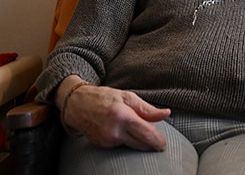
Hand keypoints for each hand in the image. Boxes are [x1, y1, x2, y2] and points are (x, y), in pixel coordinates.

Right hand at [55, 77, 170, 150]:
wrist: (78, 105)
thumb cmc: (104, 97)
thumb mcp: (127, 97)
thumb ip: (147, 109)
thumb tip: (166, 114)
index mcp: (123, 115)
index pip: (146, 134)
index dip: (158, 141)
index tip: (164, 144)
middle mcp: (114, 131)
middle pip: (141, 144)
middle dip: (151, 143)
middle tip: (158, 140)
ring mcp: (107, 140)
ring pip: (132, 146)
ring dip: (139, 141)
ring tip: (138, 129)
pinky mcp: (103, 146)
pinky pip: (121, 146)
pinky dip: (127, 140)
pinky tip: (123, 131)